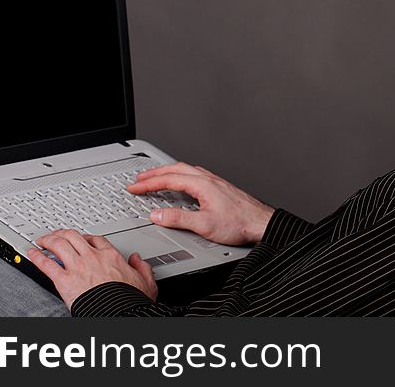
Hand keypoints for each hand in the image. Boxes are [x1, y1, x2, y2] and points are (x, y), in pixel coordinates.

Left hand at [27, 229, 157, 309]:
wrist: (119, 313)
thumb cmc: (130, 300)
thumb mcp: (146, 281)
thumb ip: (142, 267)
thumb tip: (138, 260)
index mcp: (111, 256)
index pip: (95, 239)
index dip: (85, 237)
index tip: (80, 239)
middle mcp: (92, 257)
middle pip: (73, 236)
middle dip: (62, 233)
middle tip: (56, 235)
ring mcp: (77, 267)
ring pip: (59, 244)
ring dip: (48, 240)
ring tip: (41, 240)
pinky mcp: (64, 281)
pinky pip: (47, 265)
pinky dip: (36, 257)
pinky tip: (31, 253)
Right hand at [127, 162, 274, 245]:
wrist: (260, 222)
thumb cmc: (238, 223)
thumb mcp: (204, 225)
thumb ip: (178, 219)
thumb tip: (157, 215)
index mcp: (201, 184)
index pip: (168, 179)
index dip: (148, 184)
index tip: (134, 187)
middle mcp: (207, 178)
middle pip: (175, 169)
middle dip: (154, 173)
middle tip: (139, 179)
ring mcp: (214, 181)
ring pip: (185, 170)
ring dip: (167, 172)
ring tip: (155, 178)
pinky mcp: (219, 186)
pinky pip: (194, 174)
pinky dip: (180, 175)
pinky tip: (181, 182)